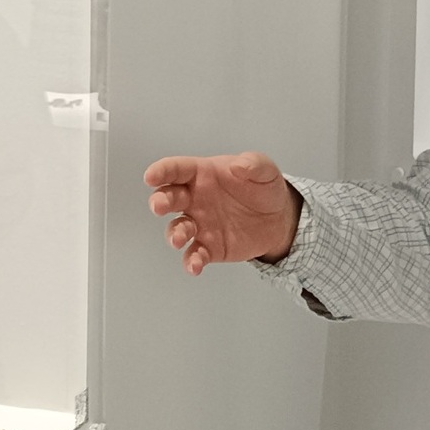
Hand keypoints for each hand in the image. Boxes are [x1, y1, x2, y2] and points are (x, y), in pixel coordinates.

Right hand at [144, 151, 300, 275]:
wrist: (278, 220)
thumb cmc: (263, 189)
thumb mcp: (264, 170)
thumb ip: (253, 164)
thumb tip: (239, 165)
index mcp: (202, 175)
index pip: (177, 169)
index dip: (162, 171)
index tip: (151, 177)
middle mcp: (194, 199)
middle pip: (168, 198)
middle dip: (159, 201)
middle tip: (159, 206)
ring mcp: (199, 224)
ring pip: (177, 229)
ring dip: (174, 234)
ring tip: (179, 239)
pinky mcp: (209, 247)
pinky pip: (194, 254)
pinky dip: (192, 261)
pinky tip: (195, 265)